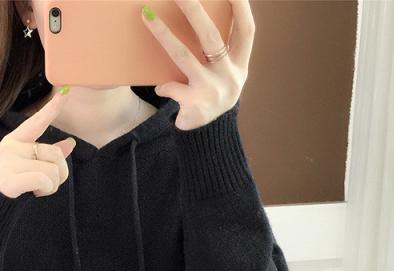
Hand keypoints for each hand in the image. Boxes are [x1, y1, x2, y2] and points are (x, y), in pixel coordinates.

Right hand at [0, 87, 76, 197]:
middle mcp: (10, 147)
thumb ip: (49, 155)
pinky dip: (46, 190)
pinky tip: (34, 192)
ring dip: (52, 186)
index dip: (53, 107)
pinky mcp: (10, 179)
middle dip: (59, 173)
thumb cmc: (15, 185)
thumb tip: (70, 143)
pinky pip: (44, 180)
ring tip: (37, 189)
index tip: (67, 91)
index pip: (37, 121)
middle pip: (55, 154)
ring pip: (53, 170)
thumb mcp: (32, 166)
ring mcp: (9, 162)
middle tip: (46, 183)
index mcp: (15, 140)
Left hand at [141, 0, 254, 129]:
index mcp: (240, 65)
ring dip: (164, 34)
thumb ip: (221, 51)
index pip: (246, 30)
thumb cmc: (214, 95)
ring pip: (184, 56)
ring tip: (147, 16)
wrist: (210, 136)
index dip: (241, 7)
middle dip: (194, 10)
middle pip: (212, 37)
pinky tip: (159, 86)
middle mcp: (230, 76)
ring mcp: (212, 91)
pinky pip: (172, 87)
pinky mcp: (195, 105)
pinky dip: (164, 86)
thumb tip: (199, 15)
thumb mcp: (225, 74)